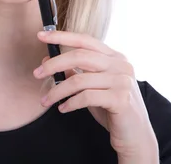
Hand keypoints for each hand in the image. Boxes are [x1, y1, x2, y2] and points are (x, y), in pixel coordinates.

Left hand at [33, 30, 157, 159]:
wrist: (135, 134)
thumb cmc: (110, 107)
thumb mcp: (91, 86)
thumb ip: (74, 71)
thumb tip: (46, 60)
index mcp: (114, 57)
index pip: (85, 40)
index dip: (61, 36)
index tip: (41, 35)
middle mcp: (120, 65)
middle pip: (79, 56)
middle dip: (53, 64)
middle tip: (36, 73)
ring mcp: (123, 81)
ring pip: (79, 79)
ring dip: (57, 91)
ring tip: (46, 100)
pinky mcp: (121, 99)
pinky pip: (86, 97)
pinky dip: (69, 103)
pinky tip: (62, 108)